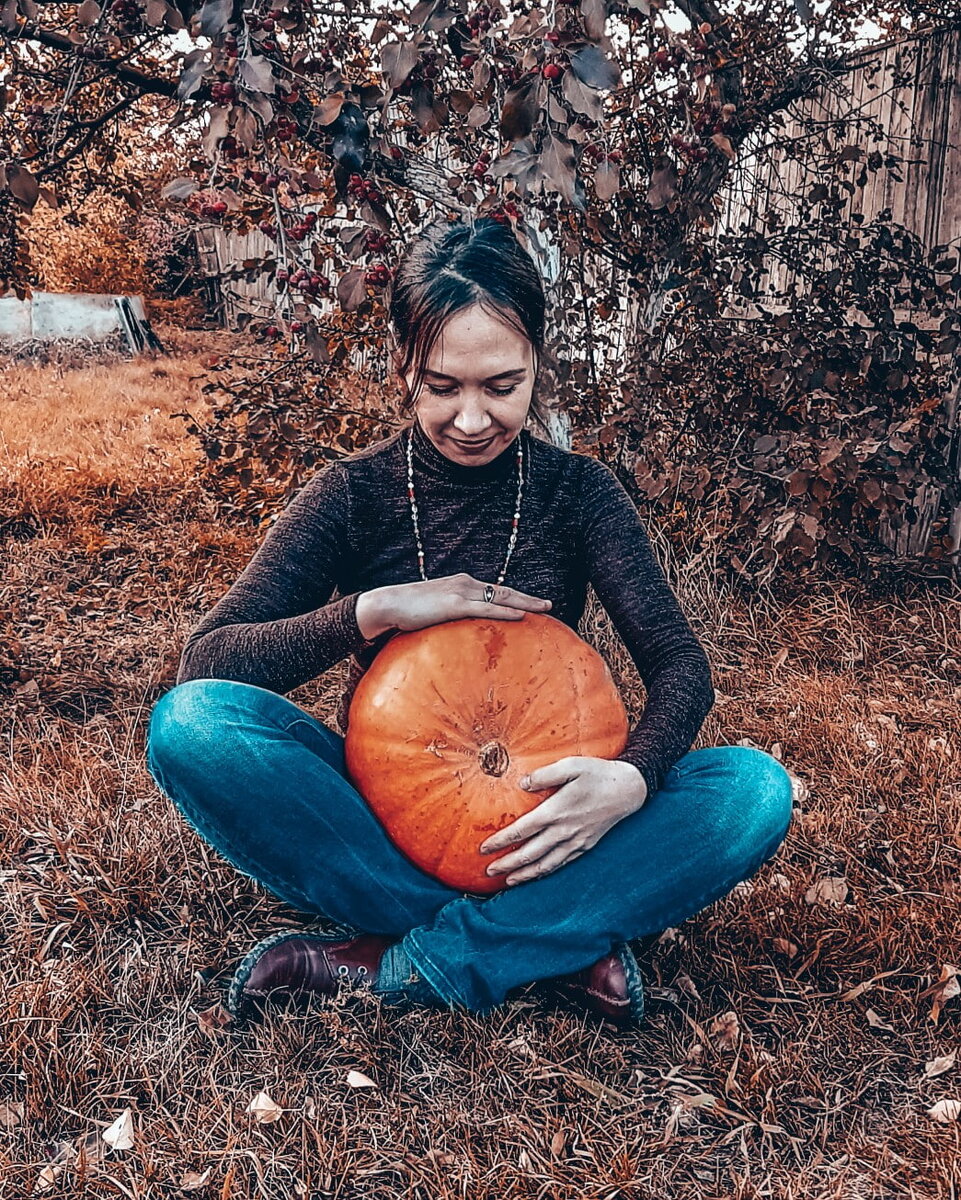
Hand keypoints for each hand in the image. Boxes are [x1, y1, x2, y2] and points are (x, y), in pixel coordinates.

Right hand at [357, 573, 551, 636]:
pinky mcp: (455, 604)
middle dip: (528, 598)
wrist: (389, 604)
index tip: (531, 604)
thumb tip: (458, 633)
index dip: (515, 597)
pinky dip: (505, 612)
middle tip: (549, 605)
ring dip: (525, 603)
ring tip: (544, 610)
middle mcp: (466, 584)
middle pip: (505, 591)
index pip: (495, 590)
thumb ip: (449, 617)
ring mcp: (462, 593)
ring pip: (501, 597)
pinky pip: (487, 609)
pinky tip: (520, 617)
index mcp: (462, 585)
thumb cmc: (407, 611)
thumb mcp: (434, 612)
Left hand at [478, 757, 648, 886]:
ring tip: (507, 881)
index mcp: (556, 811)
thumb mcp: (570, 765)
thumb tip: (521, 784)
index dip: (501, 841)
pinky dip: (545, 872)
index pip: (522, 830)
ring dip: (524, 874)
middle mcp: (564, 831)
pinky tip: (536, 875)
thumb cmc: (597, 773)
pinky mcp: (585, 846)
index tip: (484, 848)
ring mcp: (575, 841)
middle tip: (488, 871)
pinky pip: (561, 864)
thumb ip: (544, 775)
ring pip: (545, 865)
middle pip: (530, 853)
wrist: (628, 789)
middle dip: (507, 864)